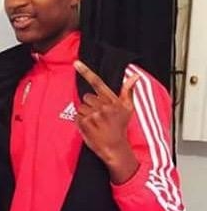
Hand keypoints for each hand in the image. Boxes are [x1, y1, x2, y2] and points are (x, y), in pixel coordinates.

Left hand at [74, 60, 139, 183]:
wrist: (116, 148)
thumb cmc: (120, 128)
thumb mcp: (128, 109)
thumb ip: (128, 91)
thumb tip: (135, 76)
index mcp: (113, 100)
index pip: (98, 82)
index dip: (86, 71)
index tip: (76, 63)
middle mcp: (104, 106)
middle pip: (86, 97)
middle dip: (90, 106)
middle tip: (99, 116)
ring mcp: (94, 115)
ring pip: (81, 107)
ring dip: (85, 115)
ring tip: (95, 123)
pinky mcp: (86, 123)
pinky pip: (77, 117)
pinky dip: (80, 122)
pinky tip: (90, 127)